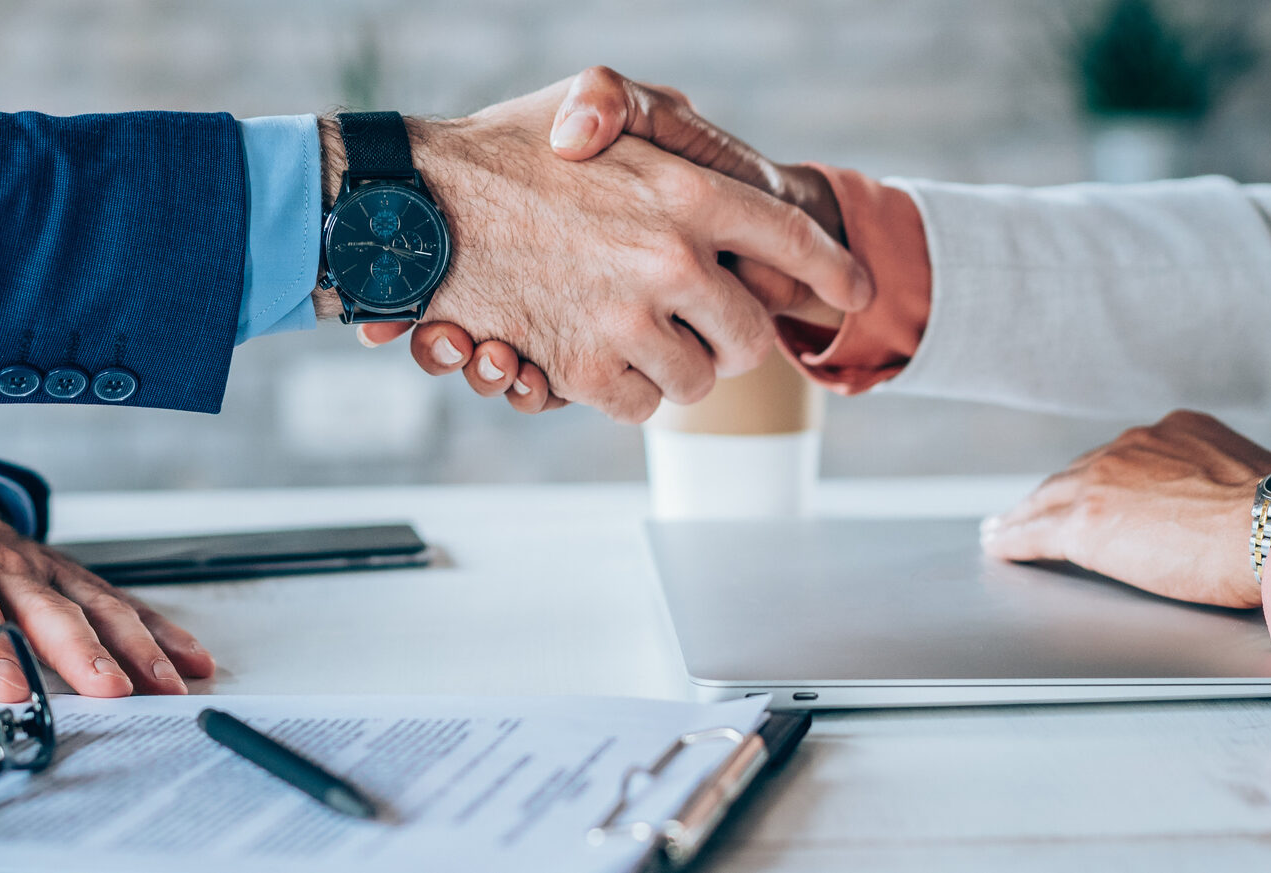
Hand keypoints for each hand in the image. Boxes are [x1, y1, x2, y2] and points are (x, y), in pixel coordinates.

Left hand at [0, 478, 213, 701]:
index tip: (15, 701)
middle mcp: (0, 566)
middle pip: (48, 613)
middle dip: (84, 652)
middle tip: (114, 690)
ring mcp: (40, 569)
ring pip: (95, 606)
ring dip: (135, 645)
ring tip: (165, 682)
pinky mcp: (66, 575)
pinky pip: (118, 600)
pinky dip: (158, 629)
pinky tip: (189, 656)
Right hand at [335, 75, 871, 422]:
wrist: (415, 205)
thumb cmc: (504, 145)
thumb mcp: (592, 97)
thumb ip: (652, 110)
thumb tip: (692, 149)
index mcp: (687, 191)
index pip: (792, 240)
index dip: (833, 270)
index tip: (856, 291)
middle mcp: (671, 259)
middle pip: (750, 335)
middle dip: (733, 337)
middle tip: (703, 324)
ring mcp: (627, 319)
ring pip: (697, 381)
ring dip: (675, 367)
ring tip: (639, 335)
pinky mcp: (581, 368)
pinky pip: (639, 406)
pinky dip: (624, 392)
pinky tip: (598, 356)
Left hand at [978, 410, 1270, 608]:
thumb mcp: (1255, 478)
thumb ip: (1227, 485)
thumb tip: (1237, 509)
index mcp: (1177, 431)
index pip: (1125, 457)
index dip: (1103, 477)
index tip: (1094, 486)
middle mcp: (1134, 445)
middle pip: (1079, 473)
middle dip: (1055, 493)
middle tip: (1031, 508)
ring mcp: (1104, 480)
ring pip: (1049, 499)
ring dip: (1024, 516)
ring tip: (1004, 530)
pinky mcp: (1086, 522)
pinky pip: (1037, 532)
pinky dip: (1015, 540)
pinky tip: (1001, 547)